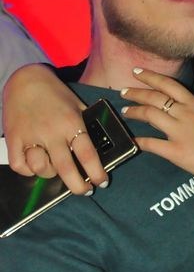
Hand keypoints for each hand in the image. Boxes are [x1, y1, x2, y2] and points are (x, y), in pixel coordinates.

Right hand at [3, 64, 106, 193]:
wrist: (25, 80)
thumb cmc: (55, 94)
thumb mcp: (77, 105)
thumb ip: (86, 124)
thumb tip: (99, 145)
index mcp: (71, 122)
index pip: (87, 154)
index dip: (97, 172)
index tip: (102, 182)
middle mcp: (51, 132)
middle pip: (66, 168)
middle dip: (78, 186)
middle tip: (85, 191)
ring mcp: (31, 137)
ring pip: (41, 169)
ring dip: (51, 174)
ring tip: (56, 169)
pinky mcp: (13, 139)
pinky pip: (20, 166)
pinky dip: (28, 171)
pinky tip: (36, 166)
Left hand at [121, 68, 193, 188]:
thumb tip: (184, 111)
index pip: (168, 84)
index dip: (150, 76)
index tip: (136, 72)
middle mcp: (184, 113)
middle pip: (154, 97)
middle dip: (136, 93)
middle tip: (124, 91)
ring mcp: (178, 132)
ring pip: (150, 115)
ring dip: (134, 111)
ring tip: (125, 110)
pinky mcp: (175, 151)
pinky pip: (152, 144)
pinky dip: (140, 141)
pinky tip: (133, 140)